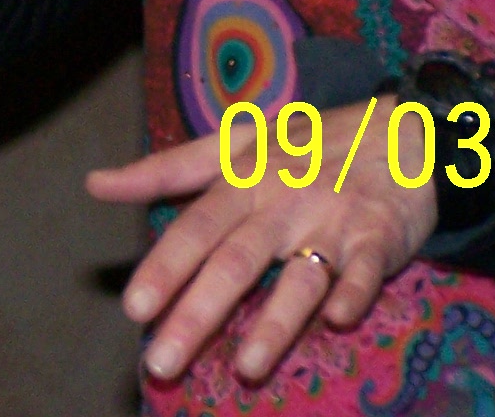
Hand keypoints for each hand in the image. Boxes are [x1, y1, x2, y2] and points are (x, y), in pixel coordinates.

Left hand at [87, 101, 436, 385]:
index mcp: (241, 181)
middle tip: (163, 360)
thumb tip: (95, 183)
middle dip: (197, 313)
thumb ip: (166, 170)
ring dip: (275, 321)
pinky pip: (366, 268)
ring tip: (246, 366)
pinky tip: (338, 318)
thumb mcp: (233, 145)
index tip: (133, 310)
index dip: (163, 269)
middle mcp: (281, 202)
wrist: (399, 129)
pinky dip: (354, 291)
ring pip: (299, 275)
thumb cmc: (304, 144)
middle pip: (234, 261)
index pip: (193, 230)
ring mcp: (331, 220)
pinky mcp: (378, 235)